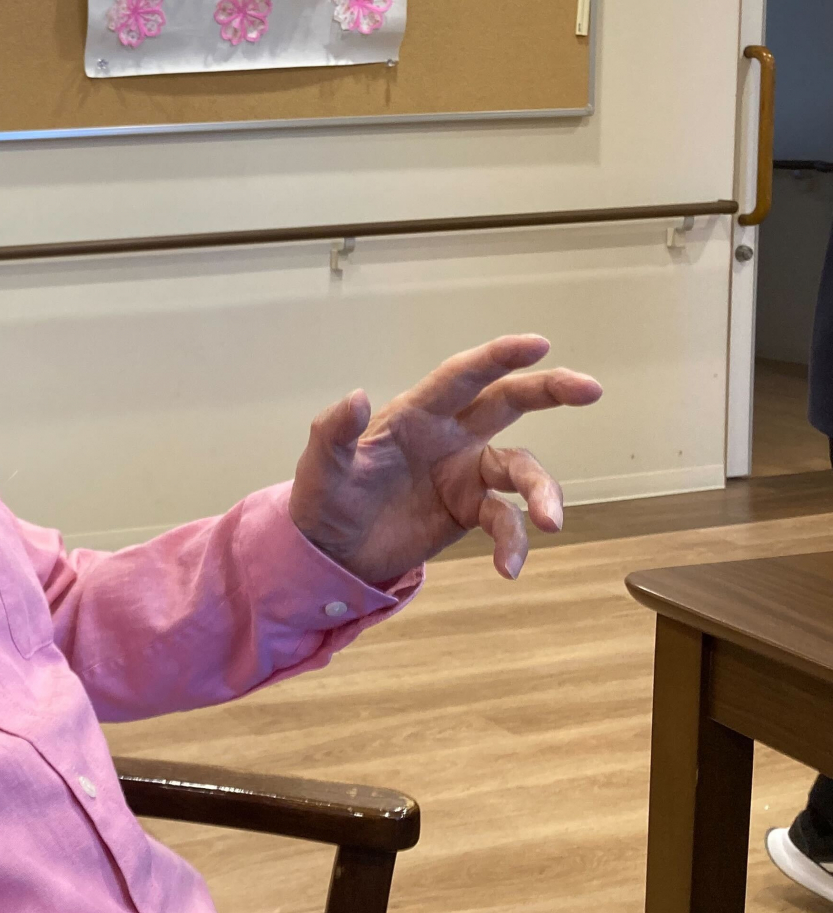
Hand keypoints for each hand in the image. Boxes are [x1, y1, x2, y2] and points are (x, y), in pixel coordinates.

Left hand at [288, 335, 602, 583]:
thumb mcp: (321, 468)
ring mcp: (464, 473)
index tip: (538, 344)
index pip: (462, 377)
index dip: (498, 357)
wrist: (330, 553)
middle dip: (550, 389)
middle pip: (508, 402)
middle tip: (591, 389)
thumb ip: (334, 431)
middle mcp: (448, 436)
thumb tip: (356, 396)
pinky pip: (506, 521)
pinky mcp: (470, 511)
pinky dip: (514, 543)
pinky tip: (508, 568)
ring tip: (550, 523)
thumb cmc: (324, 500)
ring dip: (542, 492)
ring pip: (521, 469)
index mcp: (415, 415)